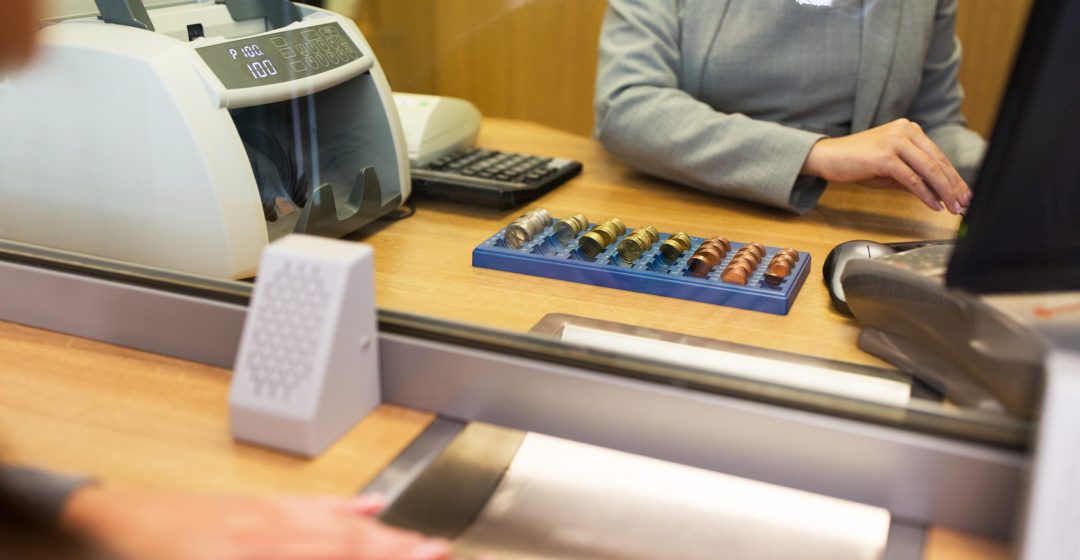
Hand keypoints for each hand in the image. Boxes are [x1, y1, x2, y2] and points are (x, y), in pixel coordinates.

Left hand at [61, 487, 450, 559]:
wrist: (107, 525)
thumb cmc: (148, 557)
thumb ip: (278, 554)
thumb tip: (336, 539)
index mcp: (255, 553)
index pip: (337, 555)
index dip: (382, 557)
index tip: (424, 556)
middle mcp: (267, 532)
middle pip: (345, 544)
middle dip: (397, 550)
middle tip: (439, 552)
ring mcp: (262, 514)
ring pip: (334, 524)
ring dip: (382, 533)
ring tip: (422, 540)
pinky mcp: (253, 505)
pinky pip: (308, 504)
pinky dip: (343, 507)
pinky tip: (368, 507)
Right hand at [801, 118, 971, 212]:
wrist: (827, 157)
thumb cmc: (856, 163)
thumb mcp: (890, 169)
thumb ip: (913, 177)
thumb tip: (937, 194)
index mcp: (909, 129)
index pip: (938, 155)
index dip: (953, 177)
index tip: (963, 194)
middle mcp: (905, 131)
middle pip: (938, 161)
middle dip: (954, 185)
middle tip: (964, 203)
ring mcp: (895, 142)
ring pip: (929, 169)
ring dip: (944, 191)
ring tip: (952, 207)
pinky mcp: (885, 156)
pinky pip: (912, 178)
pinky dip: (925, 194)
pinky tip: (933, 205)